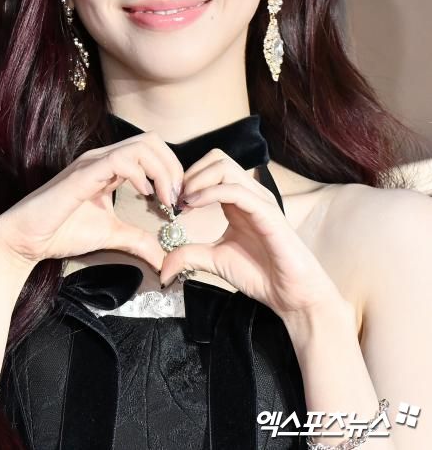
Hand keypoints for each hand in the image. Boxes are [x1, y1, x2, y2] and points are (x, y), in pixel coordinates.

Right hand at [0, 131, 183, 271]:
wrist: (25, 240)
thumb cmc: (61, 232)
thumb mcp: (111, 235)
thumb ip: (138, 240)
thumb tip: (163, 257)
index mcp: (110, 166)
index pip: (151, 150)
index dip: (172, 170)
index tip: (177, 201)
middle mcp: (102, 158)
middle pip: (152, 140)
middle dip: (173, 166)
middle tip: (176, 198)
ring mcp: (92, 163)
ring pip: (141, 145)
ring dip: (162, 170)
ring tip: (165, 199)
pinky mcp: (82, 174)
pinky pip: (120, 161)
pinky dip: (141, 174)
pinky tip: (145, 195)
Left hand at [159, 149, 341, 318]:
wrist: (290, 295)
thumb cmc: (260, 274)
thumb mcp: (215, 260)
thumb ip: (189, 255)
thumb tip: (162, 266)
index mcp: (238, 200)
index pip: (211, 168)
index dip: (187, 179)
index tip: (172, 202)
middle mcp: (249, 194)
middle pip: (217, 158)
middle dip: (190, 173)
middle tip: (176, 199)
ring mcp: (259, 200)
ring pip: (225, 166)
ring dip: (197, 179)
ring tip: (184, 202)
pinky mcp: (267, 213)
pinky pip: (237, 190)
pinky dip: (210, 192)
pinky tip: (194, 205)